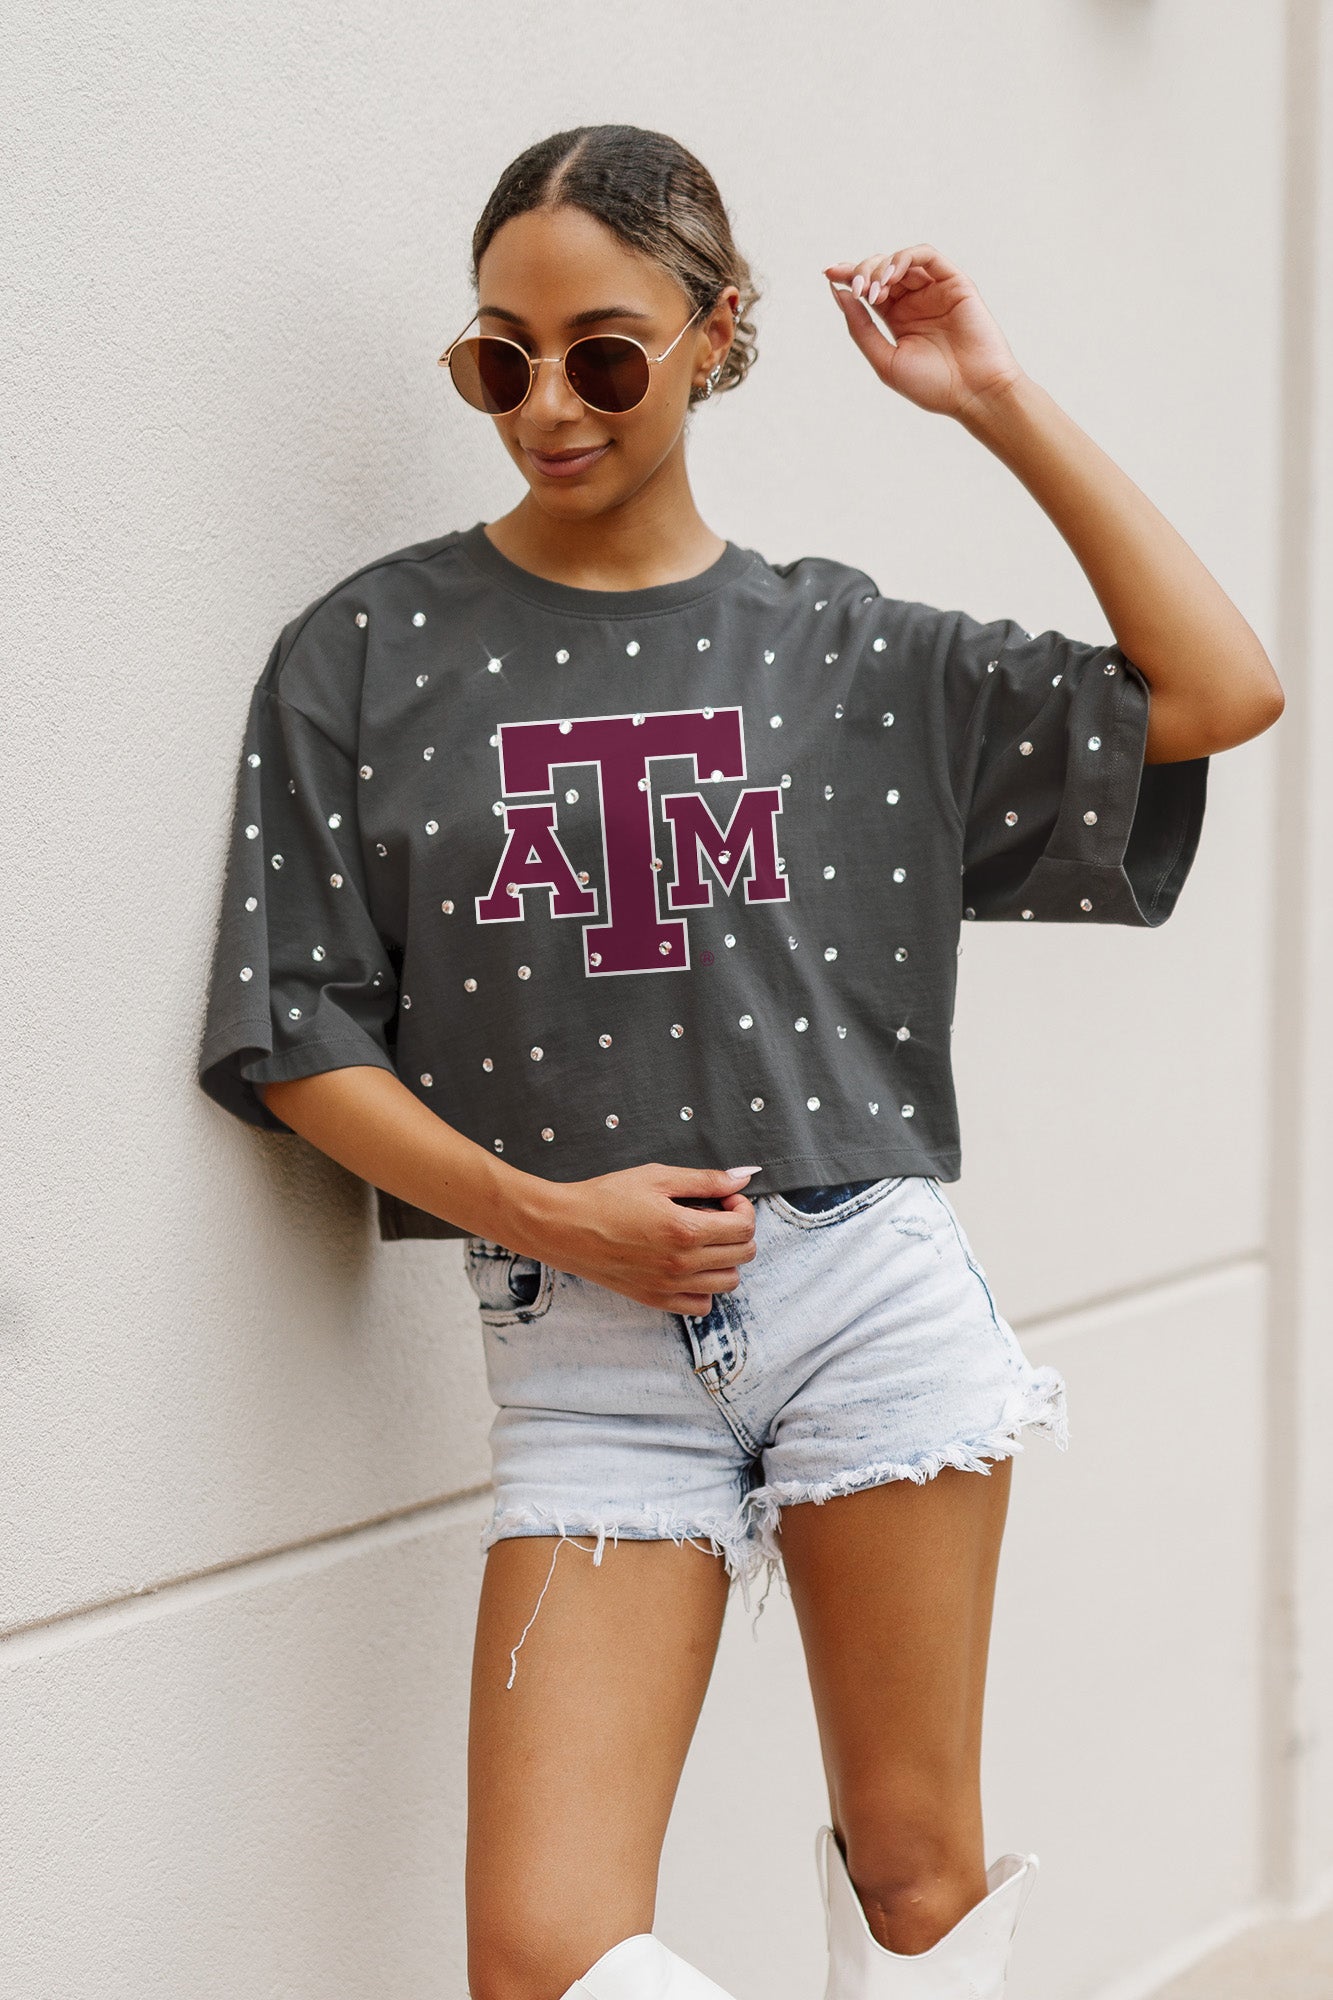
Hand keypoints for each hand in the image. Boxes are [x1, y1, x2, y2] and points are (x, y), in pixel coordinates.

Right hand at [524, 1163, 758, 1314]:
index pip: (744, 1227)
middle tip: (714, 1214)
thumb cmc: (605, 1198)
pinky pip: (702, 1305)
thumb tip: (743, 1176)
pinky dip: (705, 1287)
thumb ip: (704, 1179)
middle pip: (743, 1254)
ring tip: (701, 1239)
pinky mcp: (656, 1300)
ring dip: (726, 1258)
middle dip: (738, 1230)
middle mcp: (682, 1264)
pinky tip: (690, 1265)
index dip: (742, 1207)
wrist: (564, 1227)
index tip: (725, 1198)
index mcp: (685, 1231)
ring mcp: (669, 1287)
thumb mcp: (656, 1177)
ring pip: (729, 1282)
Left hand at [824, 243, 1024, 420]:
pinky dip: (905, 258)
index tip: (828, 274)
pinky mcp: (954, 282)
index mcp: (897, 318)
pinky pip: (926, 256)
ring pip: (900, 259)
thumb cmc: (932, 385)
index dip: (847, 276)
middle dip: (861, 272)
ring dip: (880, 266)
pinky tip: (891, 276)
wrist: (973, 392)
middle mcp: (915, 301)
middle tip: (857, 288)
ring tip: (874, 288)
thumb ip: (860, 327)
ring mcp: (934, 290)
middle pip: (880, 269)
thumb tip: (838, 293)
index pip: (868, 288)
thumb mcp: (884, 360)